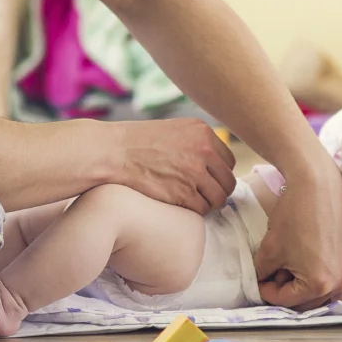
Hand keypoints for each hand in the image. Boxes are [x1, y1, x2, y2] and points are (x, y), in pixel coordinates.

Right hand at [112, 118, 235, 212]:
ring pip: (218, 198)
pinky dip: (194, 211)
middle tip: (202, 196)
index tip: (207, 180)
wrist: (112, 152)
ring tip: (191, 202)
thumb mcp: (173, 130)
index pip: (228, 161)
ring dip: (207, 204)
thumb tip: (215, 165)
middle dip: (217, 191)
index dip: (218, 174)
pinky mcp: (184, 193)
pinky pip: (202, 209)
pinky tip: (180, 205)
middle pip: (228, 181)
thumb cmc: (137, 143)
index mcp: (202, 132)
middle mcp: (203, 150)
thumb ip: (196, 143)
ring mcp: (195, 172)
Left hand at [254, 159, 341, 309]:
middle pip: (310, 304)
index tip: (260, 280)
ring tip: (297, 277)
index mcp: (318, 284)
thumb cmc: (294, 215)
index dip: (267, 291)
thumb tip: (263, 282)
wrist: (318, 185)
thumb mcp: (269, 249)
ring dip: (314, 295)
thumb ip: (263, 273)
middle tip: (275, 277)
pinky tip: (328, 280)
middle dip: (289, 292)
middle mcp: (341, 282)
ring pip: (333, 299)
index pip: (287, 301)